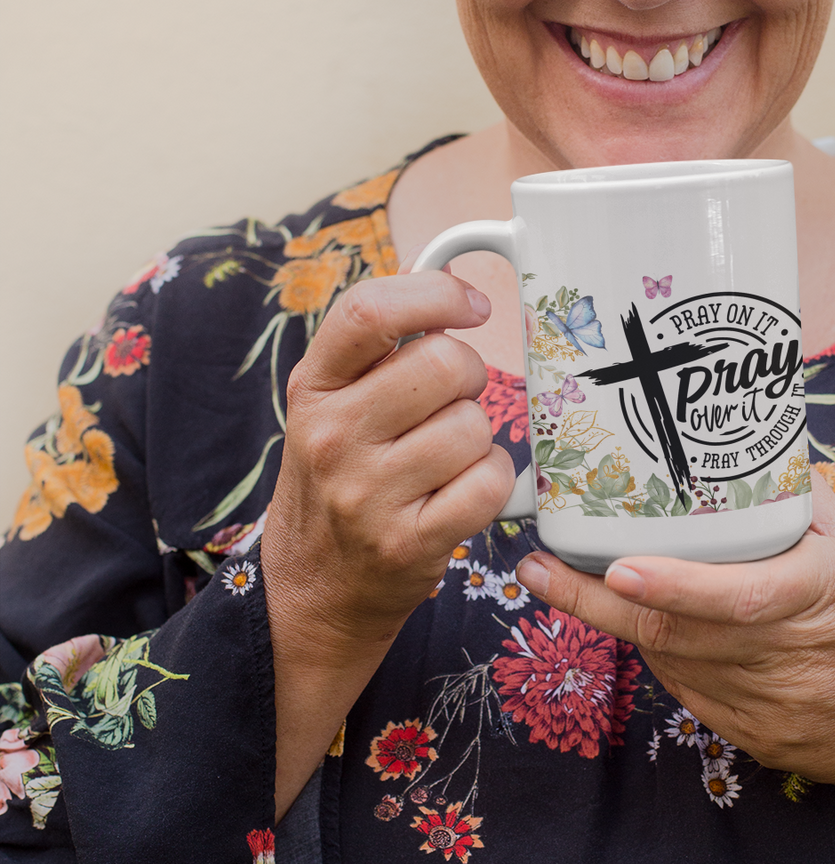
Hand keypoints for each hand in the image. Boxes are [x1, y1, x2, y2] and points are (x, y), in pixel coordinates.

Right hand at [261, 271, 514, 813]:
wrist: (312, 592)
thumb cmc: (340, 478)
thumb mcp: (333, 404)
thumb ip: (379, 345)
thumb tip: (441, 272)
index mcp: (313, 386)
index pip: (370, 310)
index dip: (435, 293)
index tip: (471, 305)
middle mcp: (331, 435)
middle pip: (446, 364)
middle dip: (470, 378)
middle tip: (452, 405)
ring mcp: (366, 494)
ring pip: (475, 426)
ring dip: (480, 439)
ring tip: (446, 460)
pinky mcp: (407, 544)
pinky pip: (491, 483)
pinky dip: (493, 483)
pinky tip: (462, 492)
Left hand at [514, 475, 834, 863]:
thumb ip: (804, 507)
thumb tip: (747, 454)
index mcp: (822, 596)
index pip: (738, 596)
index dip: (674, 584)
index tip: (617, 564)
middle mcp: (788, 656)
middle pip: (676, 633)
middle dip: (593, 601)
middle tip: (536, 565)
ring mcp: (769, 706)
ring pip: (673, 662)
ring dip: (617, 622)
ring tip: (565, 578)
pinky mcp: (759, 739)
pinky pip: (692, 693)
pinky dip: (662, 655)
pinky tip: (640, 623)